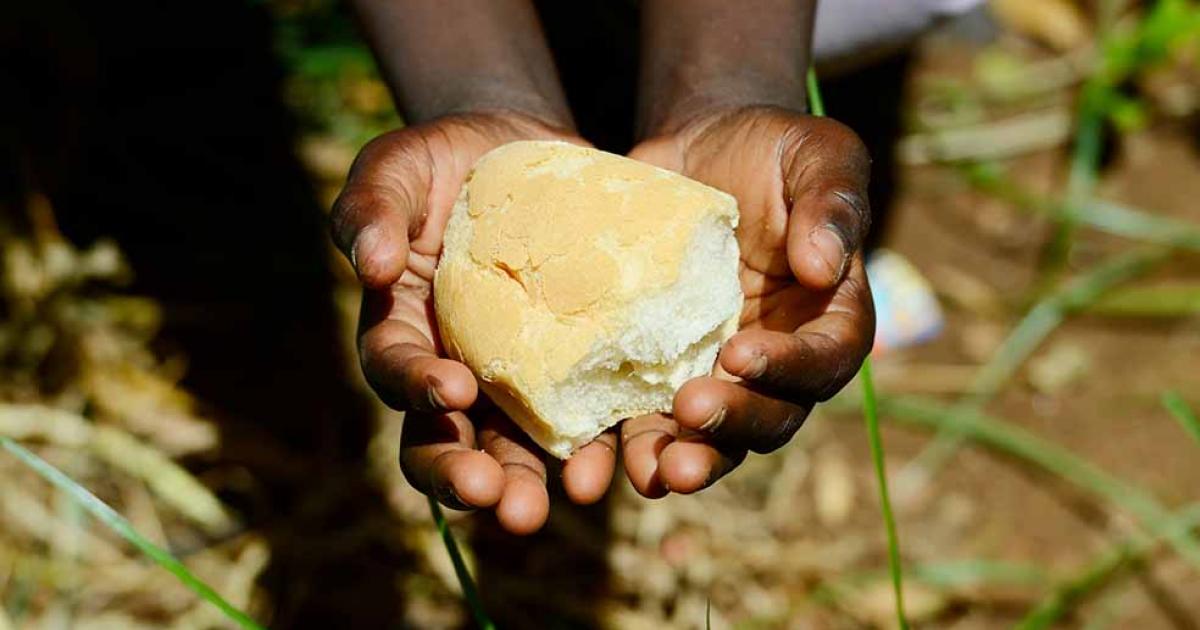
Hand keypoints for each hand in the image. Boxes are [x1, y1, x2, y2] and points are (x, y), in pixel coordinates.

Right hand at [330, 111, 616, 533]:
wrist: (524, 153)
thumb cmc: (446, 161)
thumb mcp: (398, 167)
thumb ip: (371, 207)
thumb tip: (367, 263)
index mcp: (403, 331)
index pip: (397, 372)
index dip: (417, 389)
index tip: (451, 391)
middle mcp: (454, 372)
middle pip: (448, 441)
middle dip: (469, 477)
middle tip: (500, 500)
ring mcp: (517, 379)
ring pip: (517, 448)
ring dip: (536, 481)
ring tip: (570, 499)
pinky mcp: (577, 367)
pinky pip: (589, 415)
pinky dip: (606, 442)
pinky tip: (632, 458)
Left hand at [622, 106, 875, 496]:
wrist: (696, 150)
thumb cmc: (769, 148)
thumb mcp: (815, 152)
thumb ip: (832, 201)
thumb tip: (825, 267)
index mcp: (828, 315)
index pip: (825, 358)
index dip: (789, 368)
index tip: (739, 354)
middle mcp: (779, 358)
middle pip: (771, 414)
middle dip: (734, 427)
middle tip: (691, 418)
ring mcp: (719, 372)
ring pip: (714, 436)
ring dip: (688, 460)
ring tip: (656, 474)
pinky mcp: (662, 370)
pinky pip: (651, 417)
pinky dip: (632, 442)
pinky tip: (601, 459)